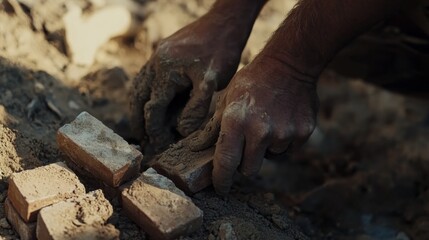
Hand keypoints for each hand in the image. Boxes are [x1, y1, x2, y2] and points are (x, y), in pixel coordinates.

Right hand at [130, 10, 251, 151]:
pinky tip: (151, 101)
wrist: (224, 22)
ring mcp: (156, 56)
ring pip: (138, 87)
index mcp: (166, 73)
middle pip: (138, 98)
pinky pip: (145, 76)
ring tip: (141, 125)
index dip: (155, 130)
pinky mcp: (161, 53)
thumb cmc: (222, 51)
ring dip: (138, 107)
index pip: (154, 109)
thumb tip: (180, 131)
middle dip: (138, 121)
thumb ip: (195, 109)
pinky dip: (144, 93)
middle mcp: (155, 64)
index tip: (159, 145)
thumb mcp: (212, 83)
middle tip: (141, 140)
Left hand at [189, 54, 318, 194]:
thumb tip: (197, 147)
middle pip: (249, 169)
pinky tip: (281, 121)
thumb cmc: (252, 81)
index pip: (226, 163)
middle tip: (246, 144)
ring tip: (266, 124)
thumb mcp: (226, 99)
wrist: (289, 65)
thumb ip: (213, 127)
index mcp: (236, 122)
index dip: (222, 180)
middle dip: (245, 162)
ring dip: (265, 149)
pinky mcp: (302, 133)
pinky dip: (282, 142)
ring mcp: (283, 134)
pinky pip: (287, 150)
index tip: (220, 188)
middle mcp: (260, 132)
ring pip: (269, 159)